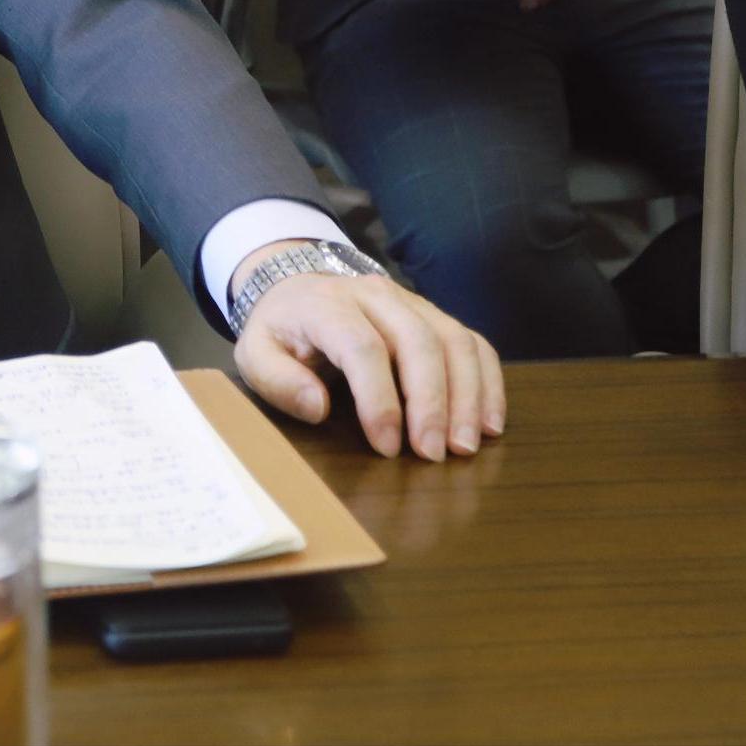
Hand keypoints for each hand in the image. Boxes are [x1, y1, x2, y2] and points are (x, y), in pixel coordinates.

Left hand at [232, 251, 504, 461]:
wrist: (297, 291)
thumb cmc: (281, 333)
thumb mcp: (256, 355)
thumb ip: (278, 380)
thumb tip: (318, 407)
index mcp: (326, 304)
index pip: (362, 346)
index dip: (379, 399)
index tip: (387, 447)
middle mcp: (374, 295)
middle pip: (418, 340)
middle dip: (432, 402)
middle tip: (433, 455)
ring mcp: (410, 301)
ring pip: (454, 340)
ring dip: (467, 396)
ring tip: (465, 446)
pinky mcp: (434, 316)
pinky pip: (473, 342)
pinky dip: (488, 382)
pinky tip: (489, 424)